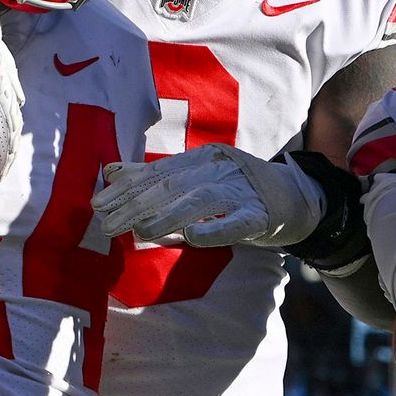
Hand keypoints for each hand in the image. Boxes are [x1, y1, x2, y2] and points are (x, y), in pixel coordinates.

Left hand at [92, 144, 325, 248]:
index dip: (127, 190)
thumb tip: (110, 172)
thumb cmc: (237, 190)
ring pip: (200, 200)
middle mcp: (219, 167)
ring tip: (140, 232)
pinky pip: (236, 221)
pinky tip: (192, 238)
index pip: (158, 174)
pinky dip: (214, 229)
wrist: (297, 197)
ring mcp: (242, 189)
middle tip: (107, 225)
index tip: (99, 205)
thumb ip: (154, 176)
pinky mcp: (262, 214)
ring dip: (167, 216)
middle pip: (172, 186)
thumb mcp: (197, 178)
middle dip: (136, 205)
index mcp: (202, 157)